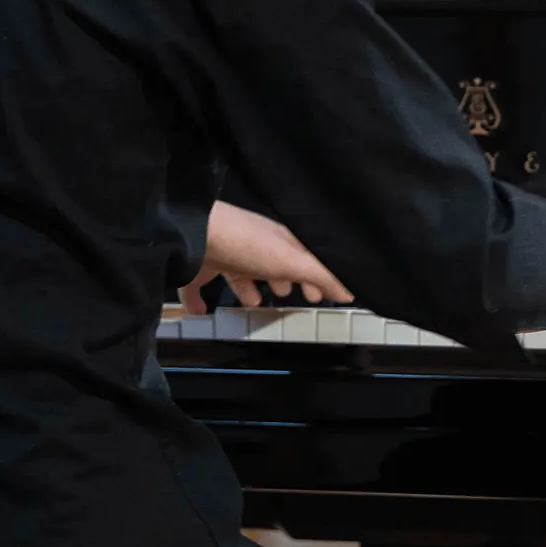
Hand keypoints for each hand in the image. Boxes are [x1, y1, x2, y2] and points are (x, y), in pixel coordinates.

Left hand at [182, 201, 352, 313]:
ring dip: (247, 288)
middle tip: (287, 296)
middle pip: (271, 265)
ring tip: (253, 303)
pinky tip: (201, 311)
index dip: (312, 277)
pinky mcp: (199, 268)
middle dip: (281, 279)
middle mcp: (252, 247)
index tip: (318, 296)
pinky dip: (199, 300)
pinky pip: (199, 286)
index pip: (302, 258)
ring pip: (239, 274)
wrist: (195, 235)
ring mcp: (224, 256)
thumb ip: (321, 276)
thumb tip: (349, 292)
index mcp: (278, 242)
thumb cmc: (249, 244)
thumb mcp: (293, 260)